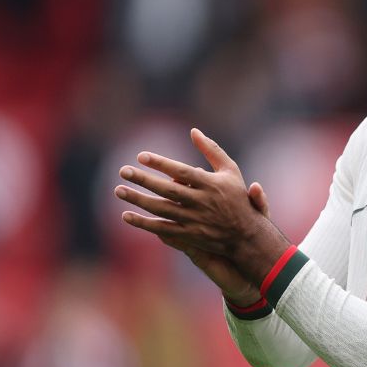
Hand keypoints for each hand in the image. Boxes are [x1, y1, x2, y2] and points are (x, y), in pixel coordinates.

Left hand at [115, 128, 288, 289]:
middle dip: (144, 180)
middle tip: (123, 171)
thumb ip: (212, 150)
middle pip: (167, 190)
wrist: (247, 235)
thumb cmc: (237, 197)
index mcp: (210, 184)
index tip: (141, 156)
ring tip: (119, 190)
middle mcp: (201, 202)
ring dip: (138, 200)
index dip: (161, 163)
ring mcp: (194, 220)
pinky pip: (162, 229)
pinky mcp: (189, 235)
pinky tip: (127, 215)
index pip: (181, 171)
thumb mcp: (230, 170)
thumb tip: (193, 130)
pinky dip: (144, 223)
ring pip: (161, 209)